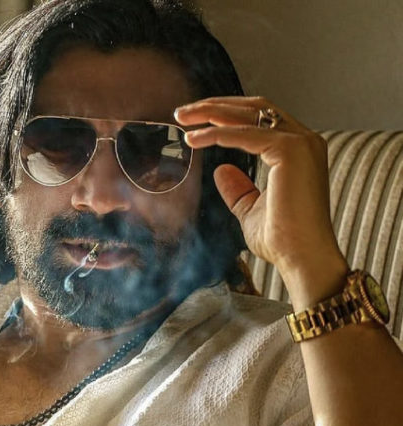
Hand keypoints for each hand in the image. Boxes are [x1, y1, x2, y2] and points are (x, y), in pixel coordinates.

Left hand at [174, 97, 348, 302]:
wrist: (301, 257)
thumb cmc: (282, 239)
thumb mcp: (251, 209)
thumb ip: (238, 189)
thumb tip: (220, 170)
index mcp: (299, 151)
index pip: (261, 118)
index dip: (226, 114)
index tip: (196, 120)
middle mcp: (305, 141)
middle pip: (255, 108)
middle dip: (215, 106)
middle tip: (183, 112)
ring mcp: (301, 143)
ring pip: (248, 114)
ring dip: (211, 113)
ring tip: (182, 118)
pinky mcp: (290, 151)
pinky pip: (243, 135)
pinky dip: (216, 134)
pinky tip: (193, 139)